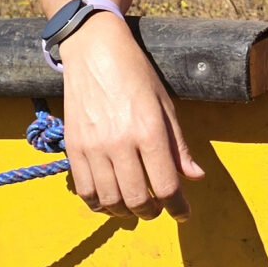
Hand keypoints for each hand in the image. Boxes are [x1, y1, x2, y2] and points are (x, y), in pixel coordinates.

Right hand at [58, 13, 204, 217]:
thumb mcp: (165, 106)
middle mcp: (120, 143)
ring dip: (125, 211)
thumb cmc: (136, 74)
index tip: (183, 215)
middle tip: (158, 209)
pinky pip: (84, 189)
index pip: (166, 186)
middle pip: (136, 199)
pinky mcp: (73, 147)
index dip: (177, 207)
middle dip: (152, 211)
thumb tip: (194, 177)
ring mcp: (93, 147)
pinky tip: (109, 200)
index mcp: (149, 131)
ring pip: (109, 200)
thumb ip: (179, 146)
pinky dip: (98, 203)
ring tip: (135, 207)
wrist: (94, 51)